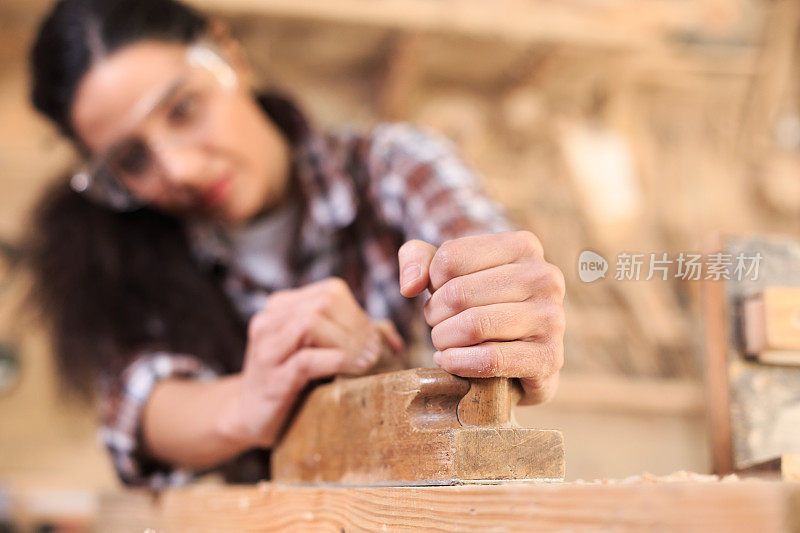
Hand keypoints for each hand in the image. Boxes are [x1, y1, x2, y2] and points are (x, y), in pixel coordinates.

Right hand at [232, 278, 403, 446]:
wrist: (248, 416)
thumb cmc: (291, 381)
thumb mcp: (319, 351)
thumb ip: (353, 338)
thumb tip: (395, 342)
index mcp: (282, 306)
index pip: (330, 292)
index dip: (358, 313)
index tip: (375, 340)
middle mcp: (269, 320)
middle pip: (324, 302)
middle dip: (357, 325)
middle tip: (375, 352)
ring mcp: (266, 348)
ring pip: (312, 323)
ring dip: (349, 341)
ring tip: (368, 361)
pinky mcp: (271, 378)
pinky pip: (307, 359)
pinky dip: (339, 361)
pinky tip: (356, 370)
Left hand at [398, 231, 564, 404]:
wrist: (517, 360)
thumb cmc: (478, 306)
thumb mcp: (446, 272)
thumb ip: (417, 259)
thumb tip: (410, 285)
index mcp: (523, 245)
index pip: (450, 257)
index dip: (431, 282)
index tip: (438, 295)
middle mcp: (545, 276)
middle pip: (458, 292)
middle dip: (434, 315)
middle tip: (437, 325)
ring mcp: (552, 317)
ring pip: (473, 325)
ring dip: (443, 340)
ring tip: (443, 343)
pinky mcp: (549, 357)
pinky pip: (490, 359)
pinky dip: (458, 363)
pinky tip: (449, 361)